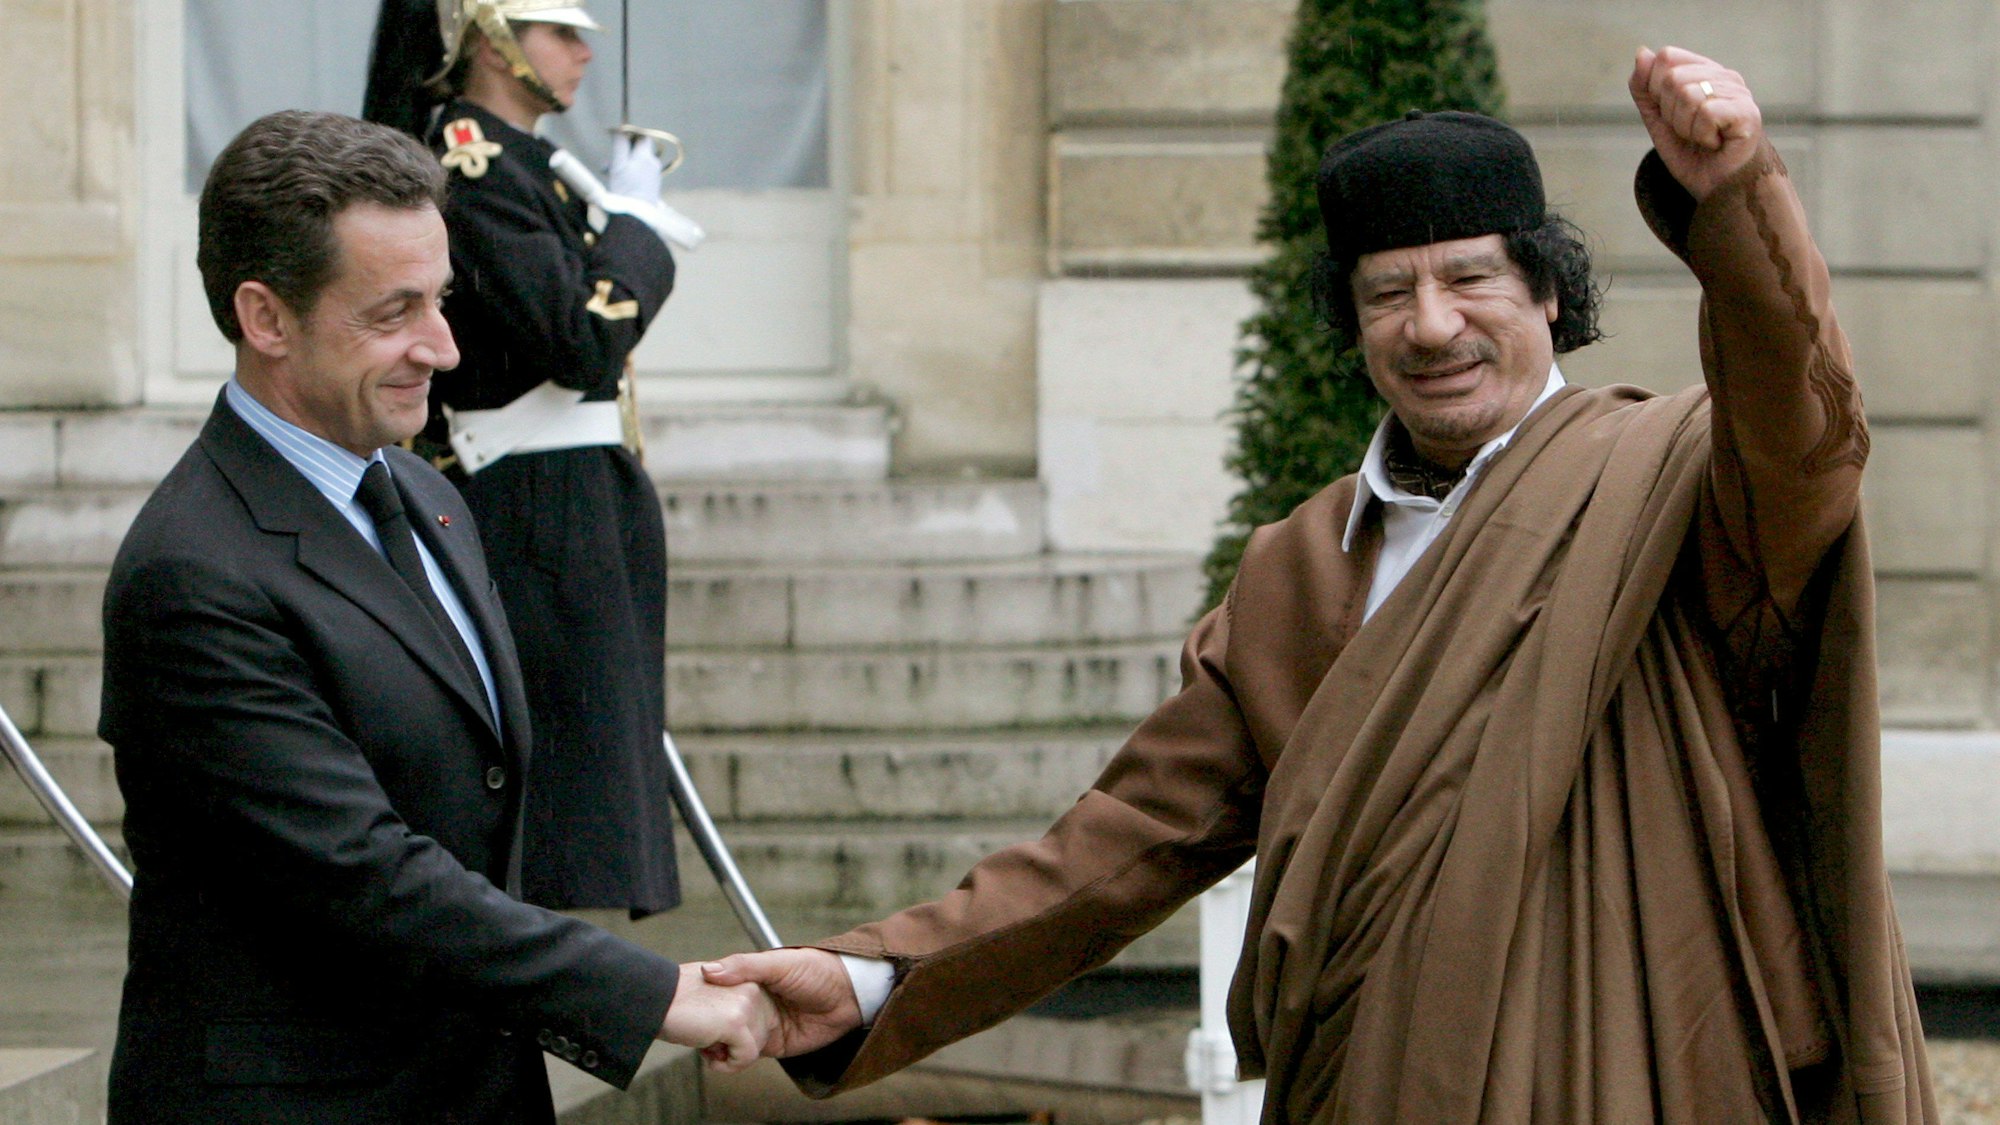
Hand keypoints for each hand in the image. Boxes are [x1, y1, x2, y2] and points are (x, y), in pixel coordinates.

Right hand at [607, 134, 664, 200]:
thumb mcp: (618, 164)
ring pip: (639, 162)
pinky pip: (642, 174)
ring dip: (626, 164)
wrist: (636, 216)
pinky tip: (621, 183)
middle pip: (640, 149)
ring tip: (611, 175)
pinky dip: (631, 174)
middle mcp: (653, 163)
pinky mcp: (653, 186)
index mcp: (645, 156)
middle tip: (611, 161)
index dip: (631, 134)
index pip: (643, 136)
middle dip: (625, 152)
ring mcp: (654, 175)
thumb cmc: (624, 189)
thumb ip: (620, 145)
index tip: (618, 139)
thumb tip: (620, 130)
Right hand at [658, 962, 773, 1073]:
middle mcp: (752, 988)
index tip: (716, 1032)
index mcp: (749, 979)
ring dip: (729, 1055)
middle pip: (762, 1036)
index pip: (764, 1021)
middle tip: (707, 1038)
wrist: (651, 997)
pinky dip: (727, 1066)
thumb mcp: (715, 997)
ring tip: (705, 1042)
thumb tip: (748, 1035)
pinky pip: (746, 1057)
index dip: (739, 1036)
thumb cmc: (677, 1000)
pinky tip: (707, 1055)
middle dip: (735, 1046)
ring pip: (755, 1047)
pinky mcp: (735, 1021)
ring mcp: (745, 1003)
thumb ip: (739, 1008)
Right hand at [701, 948, 863, 1057]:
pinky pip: (746, 1056)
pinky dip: (733, 1060)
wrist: (850, 996)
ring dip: (716, 1045)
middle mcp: (752, 1004)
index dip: (700, 999)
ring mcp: (761, 1025)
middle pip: (720, 1018)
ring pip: (729, 1039)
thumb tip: (710, 972)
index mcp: (750, 980)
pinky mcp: (772, 1046)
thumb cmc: (816, 970)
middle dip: (705, 1026)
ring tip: (703, 1045)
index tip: (682, 1004)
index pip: (718, 991)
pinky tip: (721, 1058)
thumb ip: (745, 966)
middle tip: (689, 1029)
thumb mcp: (778, 962)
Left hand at [1628, 45, 1762, 200]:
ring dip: (1686, 128)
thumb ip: (1646, 89)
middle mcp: (1725, 77)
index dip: (1655, 89)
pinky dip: (1701, 135)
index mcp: (1704, 72)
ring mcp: (1739, 93)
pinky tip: (1715, 144)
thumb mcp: (1658, 121)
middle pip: (1672, 78)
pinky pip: (1705, 113)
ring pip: (1687, 95)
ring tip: (1703, 139)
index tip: (1671, 115)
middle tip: (1689, 133)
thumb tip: (1641, 52)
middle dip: (1670, 114)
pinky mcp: (1747, 112)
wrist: (1717, 190)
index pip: (1666, 57)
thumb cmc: (1693, 156)